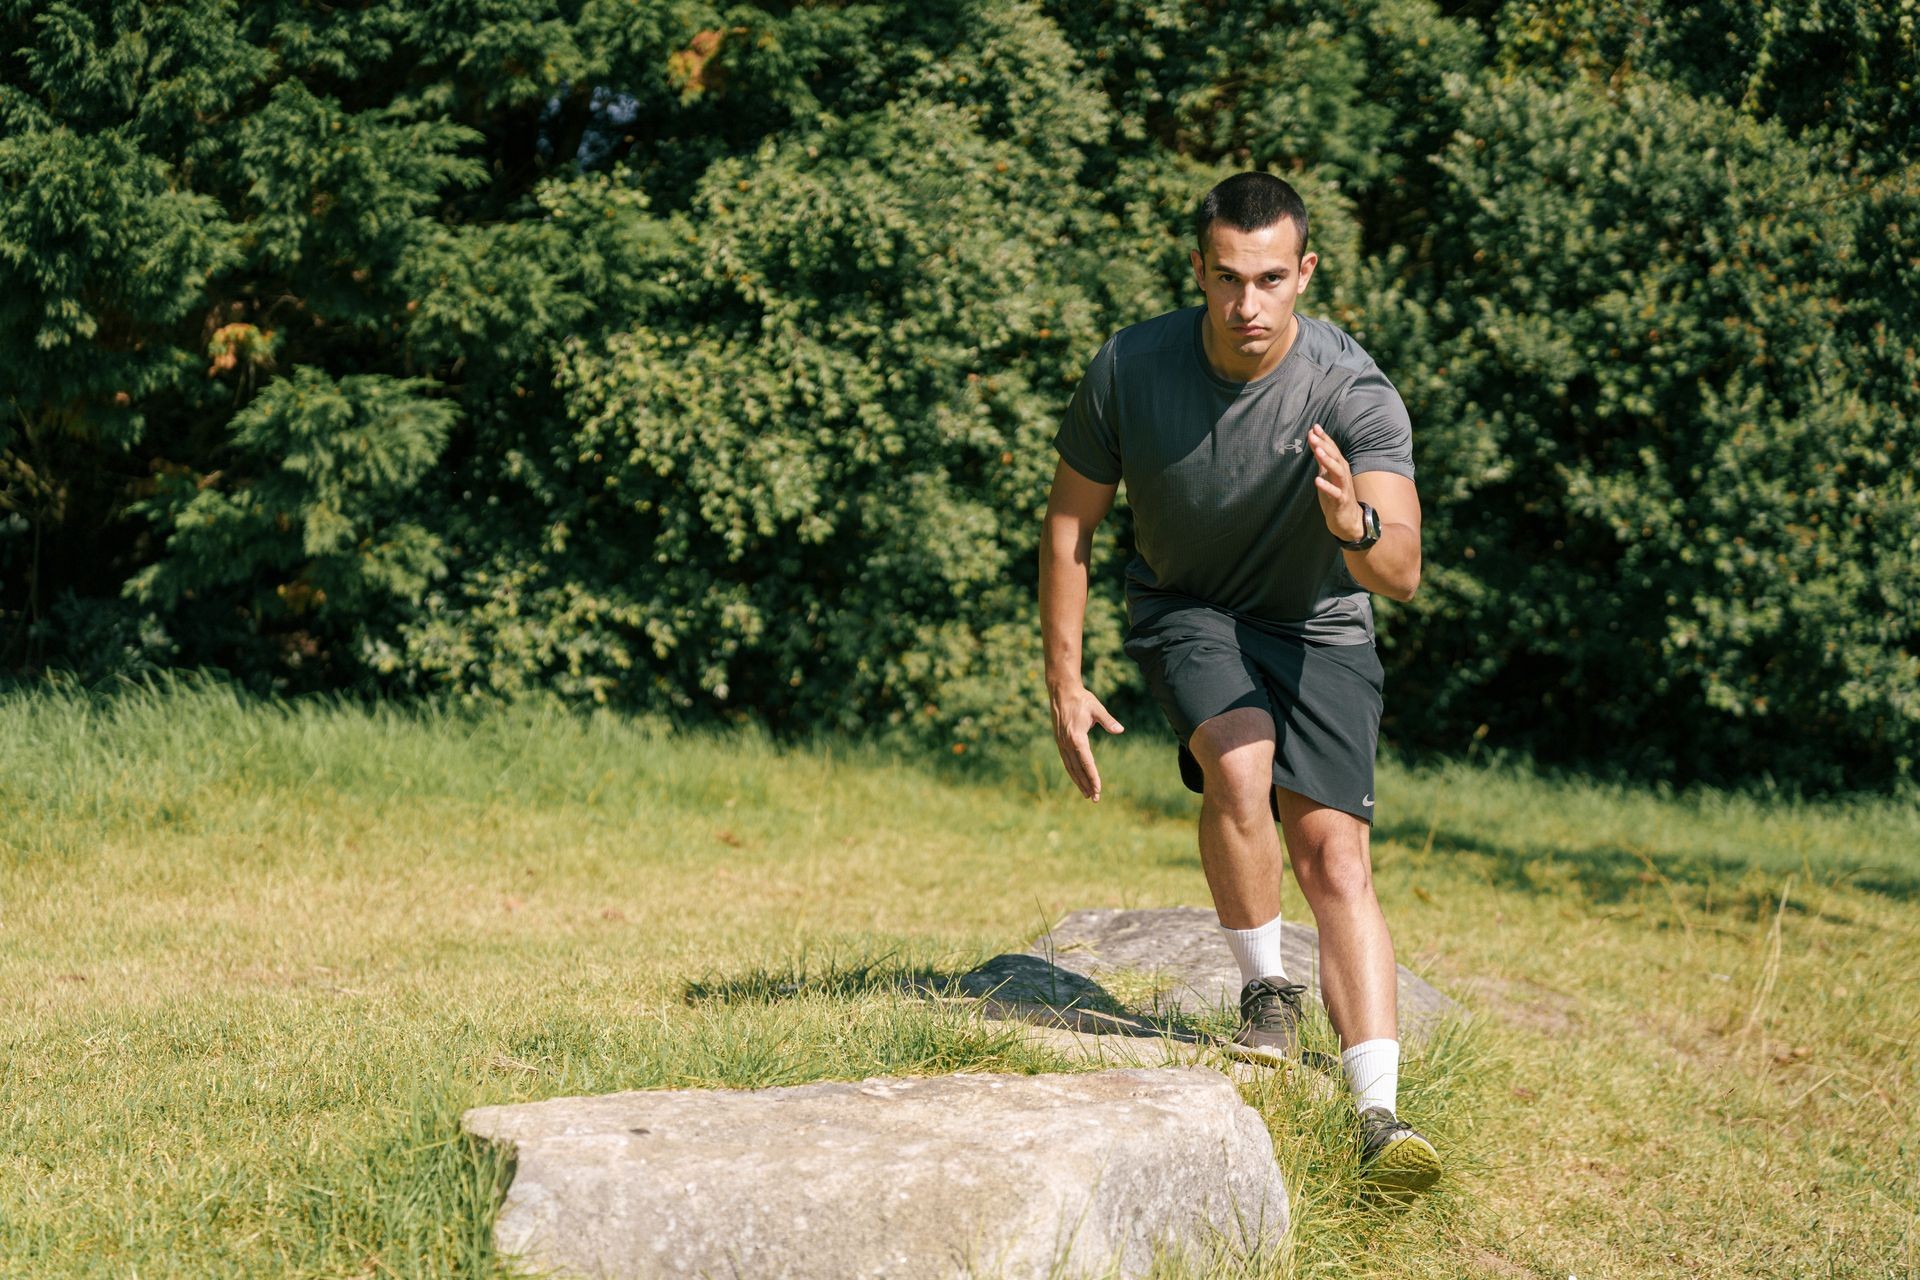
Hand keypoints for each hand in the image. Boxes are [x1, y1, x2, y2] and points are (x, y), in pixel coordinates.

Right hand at [1049, 683, 1123, 801]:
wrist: (1061, 691)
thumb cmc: (1081, 699)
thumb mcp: (1097, 708)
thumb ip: (1108, 720)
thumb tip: (1120, 730)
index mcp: (1076, 737)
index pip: (1086, 762)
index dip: (1092, 777)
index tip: (1098, 789)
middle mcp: (1066, 743)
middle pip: (1077, 769)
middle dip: (1086, 784)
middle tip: (1094, 798)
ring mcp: (1061, 743)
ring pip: (1070, 767)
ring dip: (1078, 781)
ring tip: (1086, 794)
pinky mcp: (1060, 742)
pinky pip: (1067, 761)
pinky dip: (1073, 772)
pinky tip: (1078, 779)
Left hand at [1308, 423, 1364, 542]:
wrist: (1349, 520)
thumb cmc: (1336, 496)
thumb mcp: (1326, 475)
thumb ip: (1321, 460)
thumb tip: (1314, 442)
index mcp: (1340, 467)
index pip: (1332, 450)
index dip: (1324, 438)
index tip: (1314, 427)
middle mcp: (1343, 474)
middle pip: (1335, 457)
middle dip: (1324, 445)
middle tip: (1313, 434)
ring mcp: (1343, 487)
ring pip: (1337, 471)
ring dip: (1328, 461)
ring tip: (1317, 451)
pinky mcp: (1342, 501)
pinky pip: (1335, 493)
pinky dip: (1327, 486)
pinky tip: (1317, 480)